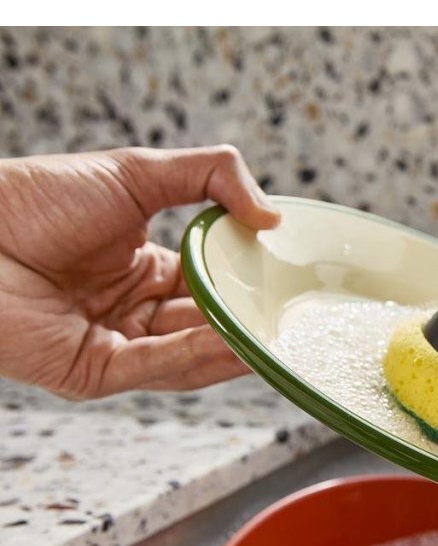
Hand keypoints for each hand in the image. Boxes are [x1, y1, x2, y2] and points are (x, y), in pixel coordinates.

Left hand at [0, 145, 279, 397]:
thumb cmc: (33, 197)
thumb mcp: (135, 172)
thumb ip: (211, 176)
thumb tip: (273, 213)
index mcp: (143, 269)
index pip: (212, 286)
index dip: (249, 285)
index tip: (290, 282)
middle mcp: (133, 311)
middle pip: (208, 325)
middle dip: (250, 324)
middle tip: (295, 320)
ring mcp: (116, 344)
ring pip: (191, 354)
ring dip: (233, 346)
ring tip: (275, 337)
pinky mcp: (94, 373)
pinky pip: (156, 368)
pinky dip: (196, 356)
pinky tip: (231, 342)